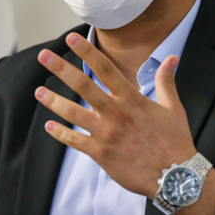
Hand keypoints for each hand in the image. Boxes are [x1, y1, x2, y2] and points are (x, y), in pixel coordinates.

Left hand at [34, 32, 197, 198]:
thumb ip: (167, 81)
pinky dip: (60, 133)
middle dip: (61, 69)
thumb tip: (172, 58)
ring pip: (73, 113)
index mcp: (131, 99)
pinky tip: (49, 126)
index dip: (87, 51)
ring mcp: (106, 134)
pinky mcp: (101, 154)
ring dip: (54, 101)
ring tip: (39, 91)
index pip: (105, 68)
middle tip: (43, 55)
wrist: (175, 176)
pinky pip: (75, 141)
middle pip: (83, 85)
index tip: (72, 38)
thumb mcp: (173, 108)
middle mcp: (115, 113)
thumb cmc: (175, 141)